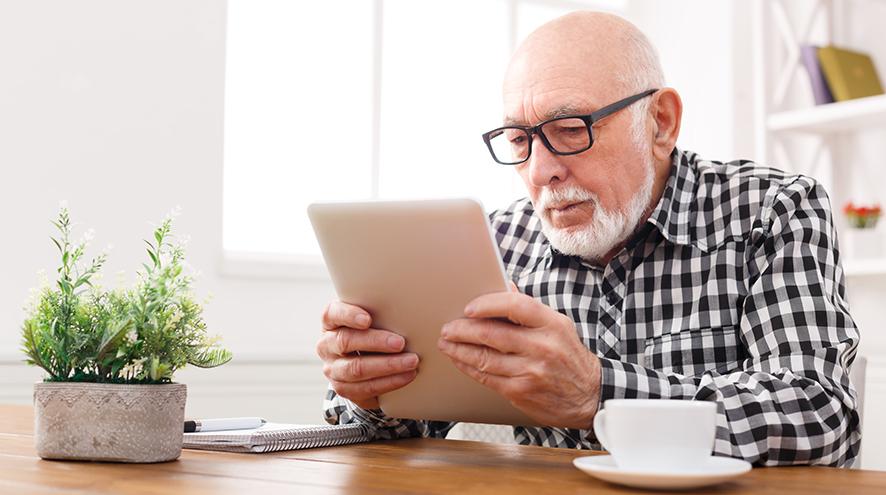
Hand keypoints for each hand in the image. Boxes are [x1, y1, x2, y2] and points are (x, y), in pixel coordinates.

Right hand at [317, 301, 418, 409]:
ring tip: (411, 362)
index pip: (332, 314)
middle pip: (346, 341)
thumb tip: (409, 306)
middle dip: (376, 342)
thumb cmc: (370, 333)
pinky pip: (365, 387)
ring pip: (356, 368)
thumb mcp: (370, 320)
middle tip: (401, 343)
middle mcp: (326, 345)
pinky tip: (406, 376)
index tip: (368, 319)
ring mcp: (332, 368)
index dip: (349, 315)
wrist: (360, 366)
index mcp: (330, 322)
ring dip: (388, 365)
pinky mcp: (343, 388)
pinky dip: (389, 382)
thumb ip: (379, 312)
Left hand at [437, 286, 600, 428]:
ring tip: (446, 342)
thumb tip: (505, 287)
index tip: (468, 308)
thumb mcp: (558, 326)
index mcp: (551, 325)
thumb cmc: (569, 356)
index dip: (487, 304)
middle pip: (491, 334)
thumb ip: (529, 309)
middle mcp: (541, 347)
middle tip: (448, 327)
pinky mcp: (520, 392)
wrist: (589, 395)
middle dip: (462, 330)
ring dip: (459, 349)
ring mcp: (530, 371)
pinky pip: (486, 378)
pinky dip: (468, 367)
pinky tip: (460, 360)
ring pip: (484, 358)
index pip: (514, 306)